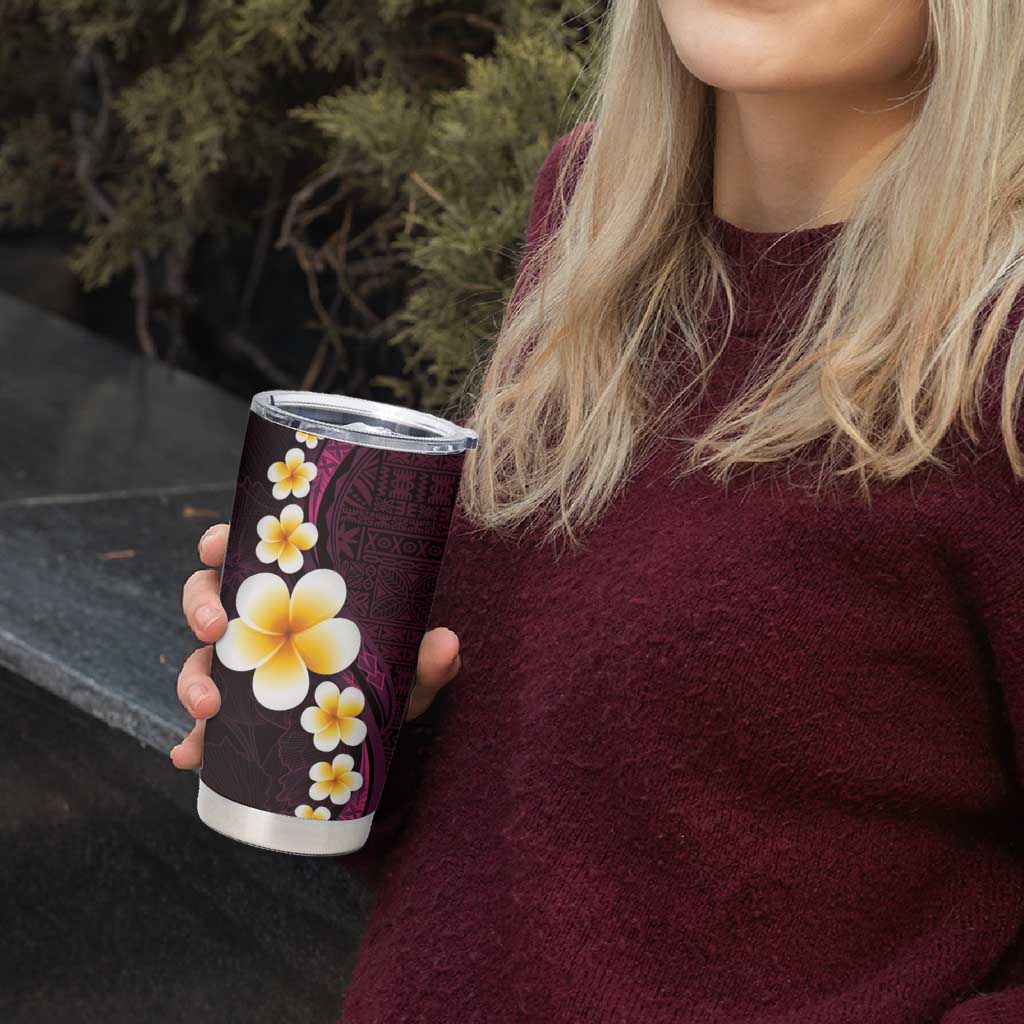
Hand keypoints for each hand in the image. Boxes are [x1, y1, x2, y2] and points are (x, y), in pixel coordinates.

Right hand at [170, 523, 460, 768]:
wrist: (383, 730)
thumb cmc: (390, 677)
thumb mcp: (410, 668)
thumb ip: (428, 658)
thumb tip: (447, 644)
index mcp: (291, 593)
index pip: (246, 556)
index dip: (220, 544)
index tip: (216, 546)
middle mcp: (260, 626)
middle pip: (208, 601)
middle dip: (200, 610)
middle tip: (215, 629)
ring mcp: (245, 671)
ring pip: (200, 662)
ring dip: (193, 680)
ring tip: (207, 707)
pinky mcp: (239, 719)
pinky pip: (205, 729)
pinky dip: (193, 742)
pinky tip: (190, 757)